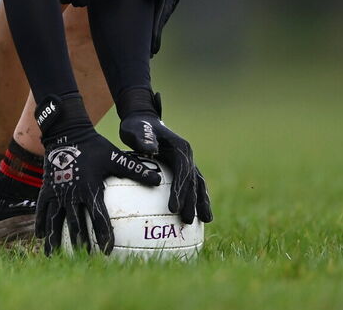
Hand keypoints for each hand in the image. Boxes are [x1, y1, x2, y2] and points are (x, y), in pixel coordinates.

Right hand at [34, 93, 159, 254]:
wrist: (66, 132)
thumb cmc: (94, 146)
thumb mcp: (115, 157)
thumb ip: (135, 169)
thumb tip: (158, 179)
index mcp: (90, 187)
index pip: (98, 216)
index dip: (103, 234)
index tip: (107, 250)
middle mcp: (72, 193)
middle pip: (76, 223)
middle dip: (80, 243)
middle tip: (84, 259)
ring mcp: (57, 192)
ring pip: (55, 220)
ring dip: (56, 239)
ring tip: (55, 255)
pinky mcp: (46, 188)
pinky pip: (42, 209)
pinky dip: (41, 224)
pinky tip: (42, 238)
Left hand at [115, 87, 211, 224]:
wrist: (143, 120)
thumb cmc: (137, 127)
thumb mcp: (135, 130)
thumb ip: (142, 139)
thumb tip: (151, 151)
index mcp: (180, 147)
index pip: (182, 171)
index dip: (179, 189)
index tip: (173, 207)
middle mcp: (188, 155)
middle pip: (192, 180)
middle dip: (192, 201)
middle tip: (187, 220)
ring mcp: (188, 161)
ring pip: (198, 183)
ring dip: (202, 201)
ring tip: (206, 220)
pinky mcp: (184, 168)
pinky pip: (192, 184)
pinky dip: (197, 198)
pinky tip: (199, 214)